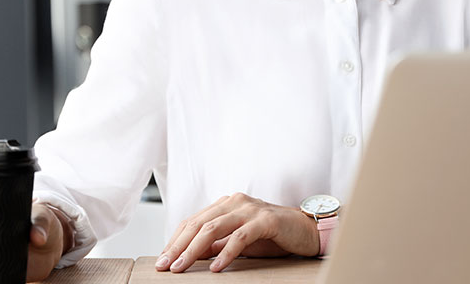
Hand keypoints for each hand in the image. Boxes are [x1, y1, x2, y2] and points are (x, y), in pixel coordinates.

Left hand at [155, 192, 318, 273]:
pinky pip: (240, 237)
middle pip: (198, 224)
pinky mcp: (265, 220)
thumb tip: (189, 256)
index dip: (175, 241)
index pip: (192, 221)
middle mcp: (234, 202)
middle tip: (165, 266)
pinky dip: (225, 253)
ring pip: (213, 228)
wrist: (306, 230)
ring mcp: (249, 209)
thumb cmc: (272, 235)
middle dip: (178, 247)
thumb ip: (216, 244)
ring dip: (194, 250)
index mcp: (225, 204)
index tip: (163, 260)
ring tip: (182, 267)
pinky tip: (216, 267)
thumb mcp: (238, 241)